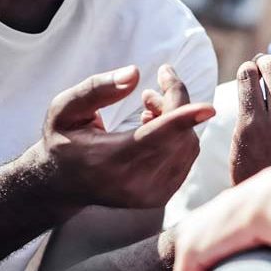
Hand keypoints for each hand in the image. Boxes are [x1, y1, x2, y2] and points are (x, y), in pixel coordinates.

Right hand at [35, 64, 214, 208]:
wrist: (61, 184)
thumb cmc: (63, 138)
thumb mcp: (65, 108)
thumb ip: (96, 89)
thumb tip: (135, 73)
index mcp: (107, 161)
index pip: (153, 138)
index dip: (183, 120)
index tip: (209, 107)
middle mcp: (132, 183)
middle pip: (176, 136)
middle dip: (173, 103)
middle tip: (150, 90)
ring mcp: (150, 195)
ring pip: (186, 146)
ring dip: (177, 118)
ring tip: (148, 106)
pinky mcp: (160, 197)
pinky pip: (186, 157)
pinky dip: (179, 136)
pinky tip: (152, 127)